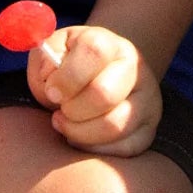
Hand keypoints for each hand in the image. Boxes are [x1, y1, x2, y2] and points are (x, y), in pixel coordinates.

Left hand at [28, 24, 162, 156]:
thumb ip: (44, 59)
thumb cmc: (70, 67)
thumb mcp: (52, 52)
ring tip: (68, 125)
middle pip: (103, 94)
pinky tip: (83, 137)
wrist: (100, 79)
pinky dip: (95, 149)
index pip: (93, 52)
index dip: (66, 77)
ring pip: (113, 125)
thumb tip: (50, 79)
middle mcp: (136, 68)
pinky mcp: (148, 131)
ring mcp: (147, 101)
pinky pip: (123, 149)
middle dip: (72, 109)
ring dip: (80, 132)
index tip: (51, 91)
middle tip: (60, 111)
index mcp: (110, 43)